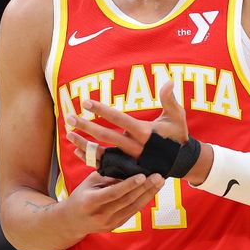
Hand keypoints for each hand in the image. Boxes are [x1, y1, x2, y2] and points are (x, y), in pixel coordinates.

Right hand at [63, 171, 164, 234]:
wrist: (72, 221)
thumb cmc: (81, 195)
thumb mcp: (89, 182)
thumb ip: (107, 176)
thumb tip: (129, 168)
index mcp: (91, 201)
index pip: (114, 193)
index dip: (129, 185)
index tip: (143, 175)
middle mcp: (101, 215)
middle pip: (127, 201)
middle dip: (145, 188)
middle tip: (158, 176)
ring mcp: (109, 223)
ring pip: (133, 208)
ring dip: (148, 194)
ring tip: (159, 182)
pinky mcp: (116, 227)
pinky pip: (132, 212)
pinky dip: (143, 201)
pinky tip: (152, 191)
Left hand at [66, 82, 187, 164]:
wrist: (181, 163)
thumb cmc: (177, 136)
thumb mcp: (177, 117)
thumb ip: (170, 100)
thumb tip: (169, 80)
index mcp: (146, 133)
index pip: (119, 119)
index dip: (102, 110)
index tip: (86, 102)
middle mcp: (135, 148)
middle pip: (106, 135)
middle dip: (86, 126)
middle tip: (68, 116)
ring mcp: (129, 161)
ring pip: (102, 153)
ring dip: (83, 143)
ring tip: (67, 133)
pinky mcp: (126, 169)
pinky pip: (104, 165)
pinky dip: (90, 158)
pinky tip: (77, 149)